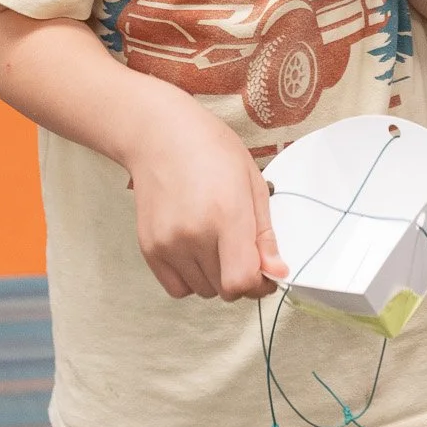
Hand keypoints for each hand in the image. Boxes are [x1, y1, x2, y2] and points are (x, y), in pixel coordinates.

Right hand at [126, 90, 286, 300]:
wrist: (161, 135)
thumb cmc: (211, 149)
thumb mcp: (252, 182)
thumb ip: (265, 233)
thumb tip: (277, 272)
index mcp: (226, 214)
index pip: (242, 281)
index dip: (259, 283)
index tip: (265, 271)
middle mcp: (194, 234)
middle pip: (225, 289)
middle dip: (241, 277)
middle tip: (242, 250)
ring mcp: (167, 244)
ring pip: (203, 290)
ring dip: (216, 277)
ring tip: (216, 241)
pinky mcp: (149, 249)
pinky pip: (178, 288)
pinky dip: (192, 279)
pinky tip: (196, 251)